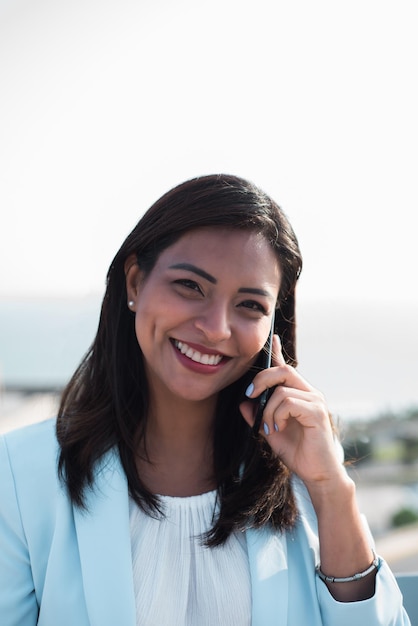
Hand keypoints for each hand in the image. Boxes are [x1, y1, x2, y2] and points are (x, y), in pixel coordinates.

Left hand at [239, 335, 344, 488]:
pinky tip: (277, 429)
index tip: (272, 337)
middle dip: (260, 380)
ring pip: (281, 389)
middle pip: (283, 371)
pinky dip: (276, 416)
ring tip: (268, 428)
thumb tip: (243, 404)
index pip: (286, 368)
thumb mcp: (270, 433)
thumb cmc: (298, 453)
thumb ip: (257, 417)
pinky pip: (287, 402)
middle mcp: (310, 393)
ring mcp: (315, 401)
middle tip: (249, 396)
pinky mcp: (316, 411)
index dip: (277, 352)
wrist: (318, 474)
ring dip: (267, 410)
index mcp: (300, 395)